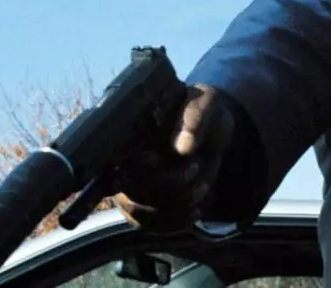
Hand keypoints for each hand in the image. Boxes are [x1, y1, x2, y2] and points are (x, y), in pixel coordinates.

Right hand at [113, 83, 234, 230]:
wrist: (215, 130)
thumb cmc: (205, 110)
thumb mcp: (206, 103)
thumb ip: (195, 118)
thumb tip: (182, 147)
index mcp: (130, 132)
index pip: (115, 160)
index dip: (140, 168)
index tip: (167, 158)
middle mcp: (122, 162)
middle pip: (131, 192)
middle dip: (172, 185)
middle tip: (195, 165)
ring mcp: (131, 187)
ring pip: (144, 213)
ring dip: (180, 203)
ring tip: (201, 184)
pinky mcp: (147, 206)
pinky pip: (155, 225)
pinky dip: (180, 220)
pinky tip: (198, 206)